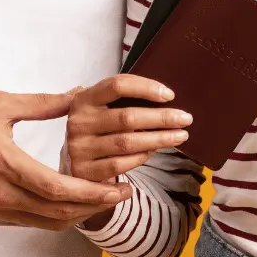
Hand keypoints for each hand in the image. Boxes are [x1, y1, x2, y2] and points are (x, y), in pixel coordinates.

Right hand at [0, 90, 132, 230]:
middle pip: (59, 212)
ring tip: (105, 200)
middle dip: (96, 206)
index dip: (93, 193)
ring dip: (80, 215)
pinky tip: (74, 204)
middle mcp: (2, 194)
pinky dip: (58, 217)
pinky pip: (33, 224)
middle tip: (123, 195)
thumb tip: (78, 94)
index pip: (57, 188)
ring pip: (48, 223)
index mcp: (6, 164)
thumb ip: (42, 103)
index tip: (119, 187)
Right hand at [65, 74, 191, 182]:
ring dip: (158, 139)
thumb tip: (165, 96)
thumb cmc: (96, 130)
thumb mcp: (100, 109)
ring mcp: (79, 147)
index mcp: (84, 99)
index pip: (117, 85)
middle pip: (127, 117)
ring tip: (179, 136)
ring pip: (127, 143)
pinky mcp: (84, 171)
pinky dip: (141, 157)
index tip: (170, 95)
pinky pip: (120, 164)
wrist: (71, 163)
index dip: (146, 88)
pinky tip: (154, 152)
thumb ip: (122, 100)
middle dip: (161, 118)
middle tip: (186, 118)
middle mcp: (78, 122)